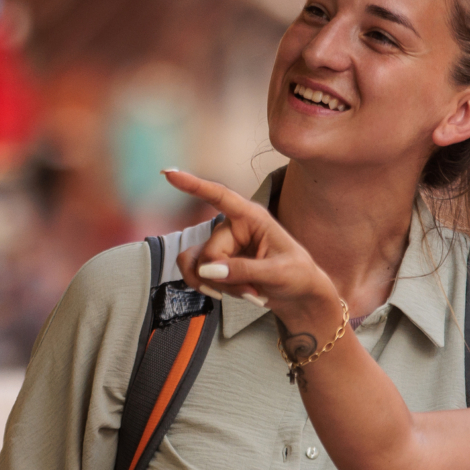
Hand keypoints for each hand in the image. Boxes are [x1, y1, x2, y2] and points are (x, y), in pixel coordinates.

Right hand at [164, 169, 344, 344]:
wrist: (300, 296)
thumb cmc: (297, 276)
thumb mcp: (278, 273)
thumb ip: (244, 270)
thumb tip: (207, 270)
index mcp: (251, 217)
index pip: (219, 196)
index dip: (194, 185)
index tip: (169, 173)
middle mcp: (232, 228)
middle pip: (207, 252)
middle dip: (225, 279)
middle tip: (254, 292)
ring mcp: (222, 247)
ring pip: (197, 265)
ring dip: (218, 286)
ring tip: (248, 294)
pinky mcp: (216, 264)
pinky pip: (195, 274)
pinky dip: (209, 288)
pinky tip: (229, 295)